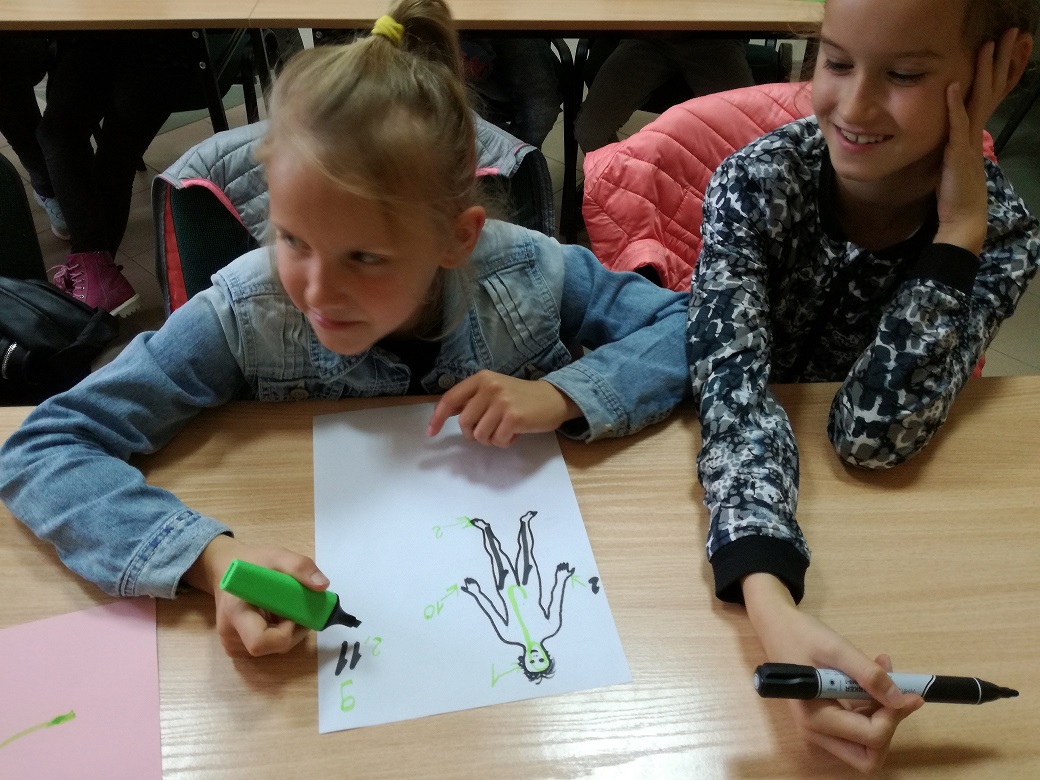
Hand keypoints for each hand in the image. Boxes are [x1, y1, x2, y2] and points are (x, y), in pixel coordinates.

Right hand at [183, 534, 329, 656]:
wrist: (224, 569)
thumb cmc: (250, 563)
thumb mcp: (277, 556)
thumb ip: (300, 567)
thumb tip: (322, 586)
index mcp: (235, 614)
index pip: (260, 643)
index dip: (285, 632)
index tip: (292, 611)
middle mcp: (230, 636)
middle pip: (272, 647)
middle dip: (293, 629)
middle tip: (297, 606)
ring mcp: (233, 644)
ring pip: (273, 649)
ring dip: (288, 630)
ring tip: (284, 607)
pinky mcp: (239, 646)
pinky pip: (268, 647)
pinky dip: (279, 632)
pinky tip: (276, 615)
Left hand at [427, 370, 581, 446]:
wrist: (553, 399)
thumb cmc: (520, 398)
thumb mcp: (493, 391)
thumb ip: (471, 399)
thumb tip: (444, 414)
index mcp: (481, 378)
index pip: (450, 398)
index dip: (438, 417)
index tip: (431, 432)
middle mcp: (490, 386)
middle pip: (464, 422)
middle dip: (473, 434)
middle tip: (489, 431)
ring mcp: (502, 401)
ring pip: (479, 434)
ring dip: (490, 439)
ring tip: (504, 430)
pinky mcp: (514, 417)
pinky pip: (497, 441)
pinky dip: (504, 442)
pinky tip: (515, 432)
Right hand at [743, 573, 923, 773]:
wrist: (776, 627)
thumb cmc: (800, 635)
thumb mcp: (835, 648)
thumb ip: (867, 674)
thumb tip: (899, 699)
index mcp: (816, 717)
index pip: (871, 736)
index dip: (894, 716)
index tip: (905, 690)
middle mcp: (817, 732)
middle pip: (869, 756)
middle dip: (890, 728)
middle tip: (897, 695)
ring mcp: (820, 729)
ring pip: (866, 746)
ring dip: (884, 716)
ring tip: (886, 673)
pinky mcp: (826, 720)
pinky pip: (858, 729)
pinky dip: (873, 709)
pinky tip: (875, 678)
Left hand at [935, 29, 1024, 253]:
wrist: (964, 219)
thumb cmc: (957, 196)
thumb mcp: (955, 165)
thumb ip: (954, 147)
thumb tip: (949, 137)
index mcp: (974, 136)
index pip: (987, 97)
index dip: (996, 72)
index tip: (1002, 48)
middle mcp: (975, 135)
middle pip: (990, 90)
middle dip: (999, 61)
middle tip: (1009, 34)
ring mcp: (969, 142)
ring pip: (978, 100)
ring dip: (983, 72)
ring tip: (987, 46)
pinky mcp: (958, 154)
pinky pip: (957, 125)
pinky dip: (954, 106)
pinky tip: (953, 86)